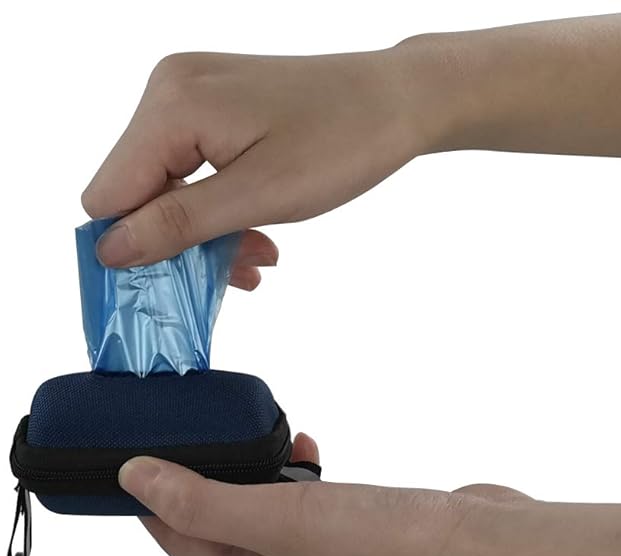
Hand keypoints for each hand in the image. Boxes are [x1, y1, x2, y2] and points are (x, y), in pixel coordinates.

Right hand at [82, 49, 421, 267]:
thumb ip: (179, 223)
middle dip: (181, 240)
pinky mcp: (217, 109)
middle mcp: (173, 91)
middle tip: (237, 269)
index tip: (175, 283)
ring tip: (259, 254)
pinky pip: (196, 170)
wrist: (396, 101)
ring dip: (209, 230)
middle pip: (139, 192)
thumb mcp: (259, 195)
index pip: (109, 194)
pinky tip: (257, 231)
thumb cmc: (343, 141)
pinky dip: (222, 206)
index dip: (135, 246)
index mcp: (173, 105)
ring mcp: (194, 97)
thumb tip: (111, 249)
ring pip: (171, 186)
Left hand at [118, 433, 527, 555]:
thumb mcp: (276, 517)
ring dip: (259, 474)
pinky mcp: (354, 537)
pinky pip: (306, 504)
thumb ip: (203, 500)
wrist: (473, 547)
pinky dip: (298, 476)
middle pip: (224, 529)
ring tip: (263, 438)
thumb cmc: (383, 548)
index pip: (184, 548)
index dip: (156, 508)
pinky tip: (306, 451)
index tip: (136, 467)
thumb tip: (136, 481)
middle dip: (210, 481)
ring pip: (267, 512)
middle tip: (197, 439)